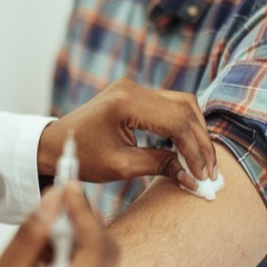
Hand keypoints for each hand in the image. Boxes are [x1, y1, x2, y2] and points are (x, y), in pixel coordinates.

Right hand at [0, 185, 117, 266]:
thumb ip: (29, 239)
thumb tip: (52, 200)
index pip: (96, 249)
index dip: (85, 212)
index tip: (69, 188)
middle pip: (111, 257)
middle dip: (90, 224)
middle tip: (65, 201)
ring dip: (88, 243)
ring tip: (56, 227)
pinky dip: (85, 265)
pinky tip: (58, 255)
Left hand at [38, 79, 217, 187]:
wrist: (56, 143)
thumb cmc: (84, 156)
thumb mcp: (122, 166)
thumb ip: (160, 166)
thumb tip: (193, 178)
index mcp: (126, 103)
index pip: (176, 123)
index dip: (194, 150)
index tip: (203, 175)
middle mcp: (133, 88)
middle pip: (184, 109)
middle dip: (201, 142)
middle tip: (210, 171)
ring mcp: (135, 88)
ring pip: (182, 104)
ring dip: (196, 131)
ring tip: (203, 161)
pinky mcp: (136, 93)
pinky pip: (170, 105)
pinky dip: (183, 125)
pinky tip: (188, 147)